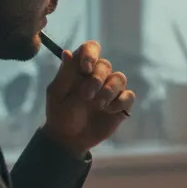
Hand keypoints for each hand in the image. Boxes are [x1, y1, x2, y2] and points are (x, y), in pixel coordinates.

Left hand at [42, 40, 134, 156]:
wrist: (70, 139)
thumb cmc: (60, 114)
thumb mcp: (58, 93)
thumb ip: (65, 73)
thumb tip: (67, 52)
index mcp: (81, 69)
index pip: (91, 48)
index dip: (91, 54)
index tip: (85, 68)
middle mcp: (97, 76)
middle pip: (106, 65)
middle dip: (97, 79)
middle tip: (86, 96)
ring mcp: (111, 89)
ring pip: (120, 78)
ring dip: (109, 91)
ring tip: (98, 105)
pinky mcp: (121, 104)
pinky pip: (129, 96)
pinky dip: (120, 102)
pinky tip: (109, 111)